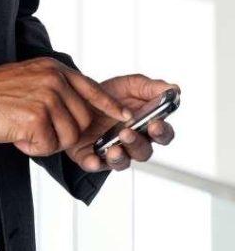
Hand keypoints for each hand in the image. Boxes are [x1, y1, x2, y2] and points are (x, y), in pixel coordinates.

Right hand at [0, 57, 131, 153]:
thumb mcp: (25, 79)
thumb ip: (53, 87)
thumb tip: (77, 107)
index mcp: (51, 68)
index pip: (91, 88)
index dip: (108, 106)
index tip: (124, 116)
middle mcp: (52, 79)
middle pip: (83, 119)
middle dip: (65, 133)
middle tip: (36, 131)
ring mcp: (45, 97)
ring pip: (69, 135)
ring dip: (48, 142)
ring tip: (22, 131)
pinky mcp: (36, 117)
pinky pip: (50, 145)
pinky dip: (33, 148)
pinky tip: (16, 136)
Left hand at [64, 74, 178, 173]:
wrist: (76, 96)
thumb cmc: (109, 95)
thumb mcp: (129, 85)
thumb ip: (150, 87)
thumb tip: (174, 89)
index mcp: (146, 126)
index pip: (162, 134)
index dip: (161, 132)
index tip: (155, 125)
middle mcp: (132, 143)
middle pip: (143, 151)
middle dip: (137, 143)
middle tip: (128, 133)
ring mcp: (112, 151)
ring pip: (122, 161)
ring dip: (120, 157)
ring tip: (114, 149)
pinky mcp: (90, 156)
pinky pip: (94, 164)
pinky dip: (94, 164)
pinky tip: (93, 160)